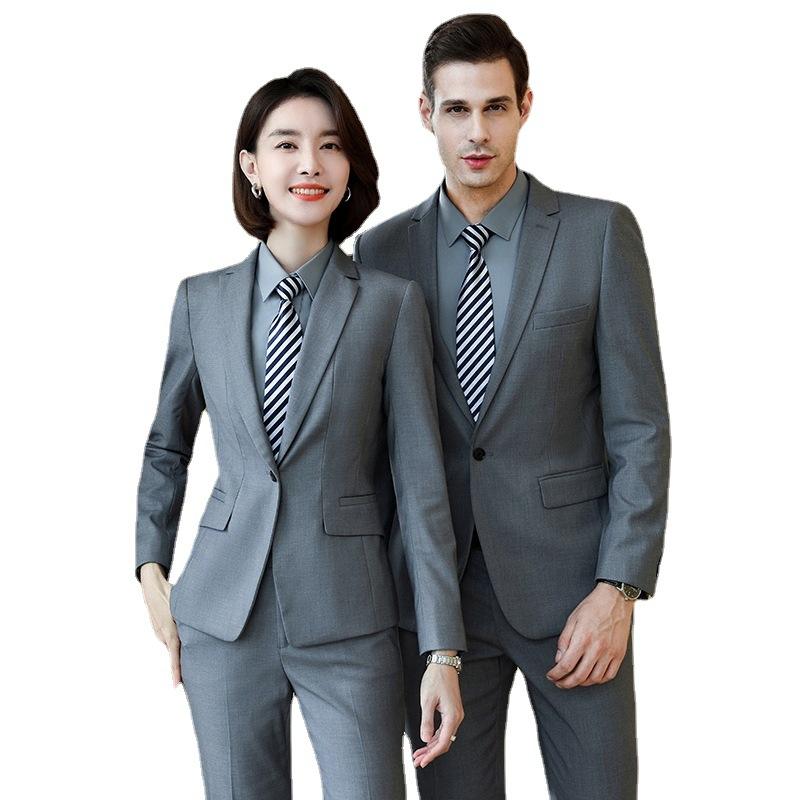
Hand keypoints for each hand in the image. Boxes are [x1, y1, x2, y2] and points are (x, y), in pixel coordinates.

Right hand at [140, 563, 181, 686]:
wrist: (153, 586)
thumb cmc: (171, 594)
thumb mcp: (183, 606)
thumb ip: (190, 619)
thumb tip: (204, 626)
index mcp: (170, 632)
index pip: (174, 655)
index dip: (175, 671)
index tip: (176, 685)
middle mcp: (164, 635)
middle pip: (175, 654)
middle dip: (182, 667)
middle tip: (193, 682)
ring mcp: (160, 633)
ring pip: (173, 647)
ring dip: (182, 654)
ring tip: (191, 665)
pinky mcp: (160, 630)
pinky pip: (170, 640)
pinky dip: (177, 645)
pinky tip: (185, 645)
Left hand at [412, 659, 463, 767]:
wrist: (443, 664)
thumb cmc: (435, 679)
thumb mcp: (427, 700)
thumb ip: (426, 721)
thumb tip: (425, 739)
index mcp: (452, 716)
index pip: (442, 742)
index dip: (431, 754)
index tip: (422, 761)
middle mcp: (456, 717)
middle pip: (444, 742)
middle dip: (430, 753)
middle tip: (417, 761)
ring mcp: (455, 715)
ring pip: (444, 737)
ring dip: (431, 746)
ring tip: (419, 754)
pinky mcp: (452, 711)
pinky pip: (444, 729)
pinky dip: (434, 737)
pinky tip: (426, 742)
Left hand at [546, 582, 633, 688]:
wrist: (615, 599)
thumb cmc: (592, 607)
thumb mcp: (572, 619)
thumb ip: (564, 641)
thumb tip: (559, 659)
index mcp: (582, 639)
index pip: (566, 665)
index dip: (556, 674)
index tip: (551, 676)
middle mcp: (597, 649)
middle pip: (579, 676)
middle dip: (566, 683)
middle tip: (559, 682)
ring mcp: (610, 653)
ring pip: (594, 679)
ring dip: (581, 683)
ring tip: (573, 679)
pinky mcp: (619, 654)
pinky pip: (609, 675)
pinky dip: (598, 680)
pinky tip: (591, 677)